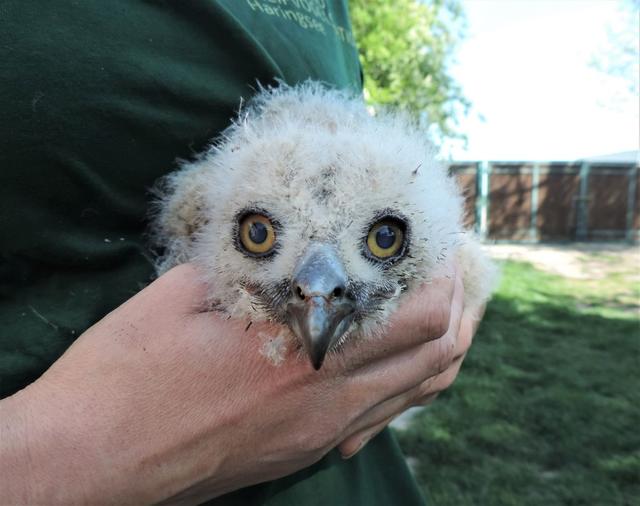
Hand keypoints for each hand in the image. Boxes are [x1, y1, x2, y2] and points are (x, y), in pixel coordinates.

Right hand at [0, 262, 474, 504]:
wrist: (88, 463)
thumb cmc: (120, 376)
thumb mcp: (179, 296)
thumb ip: (245, 266)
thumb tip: (281, 241)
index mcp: (299, 354)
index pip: (416, 316)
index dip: (444, 275)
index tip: (441, 242)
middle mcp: (325, 402)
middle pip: (435, 355)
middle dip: (456, 304)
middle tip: (446, 266)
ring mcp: (318, 433)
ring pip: (416, 391)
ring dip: (436, 343)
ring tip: (430, 301)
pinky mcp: (302, 451)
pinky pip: (378, 414)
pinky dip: (400, 378)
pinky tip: (382, 351)